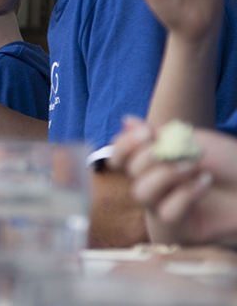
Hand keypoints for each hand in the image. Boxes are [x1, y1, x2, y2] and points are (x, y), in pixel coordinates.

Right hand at [109, 117, 236, 245]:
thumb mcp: (192, 139)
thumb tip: (126, 120)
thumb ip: (157, 134)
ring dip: (166, 176)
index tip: (147, 133)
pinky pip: (166, 212)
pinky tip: (204, 184)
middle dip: (151, 158)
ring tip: (193, 167)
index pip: (120, 157)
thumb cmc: (229, 161)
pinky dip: (186, 194)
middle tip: (182, 152)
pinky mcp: (181, 227)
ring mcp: (165, 207)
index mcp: (153, 164)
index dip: (125, 145)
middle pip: (130, 174)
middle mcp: (155, 186)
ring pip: (141, 194)